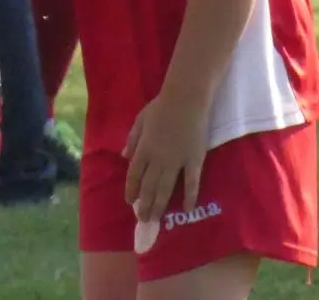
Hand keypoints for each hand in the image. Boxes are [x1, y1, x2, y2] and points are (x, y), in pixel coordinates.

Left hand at [122, 90, 210, 221]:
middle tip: (143, 220)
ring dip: (159, 206)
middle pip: (149, 186)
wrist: (186, 99)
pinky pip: (191, 182)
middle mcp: (158, 159)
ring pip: (166, 189)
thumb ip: (132, 139)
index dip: (131, 190)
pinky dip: (189, 197)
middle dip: (145, 205)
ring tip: (155, 219)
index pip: (134, 175)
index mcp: (143, 149)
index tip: (130, 202)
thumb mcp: (140, 120)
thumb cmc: (162, 107)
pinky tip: (187, 210)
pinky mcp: (194, 160)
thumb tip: (124, 156)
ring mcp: (177, 161)